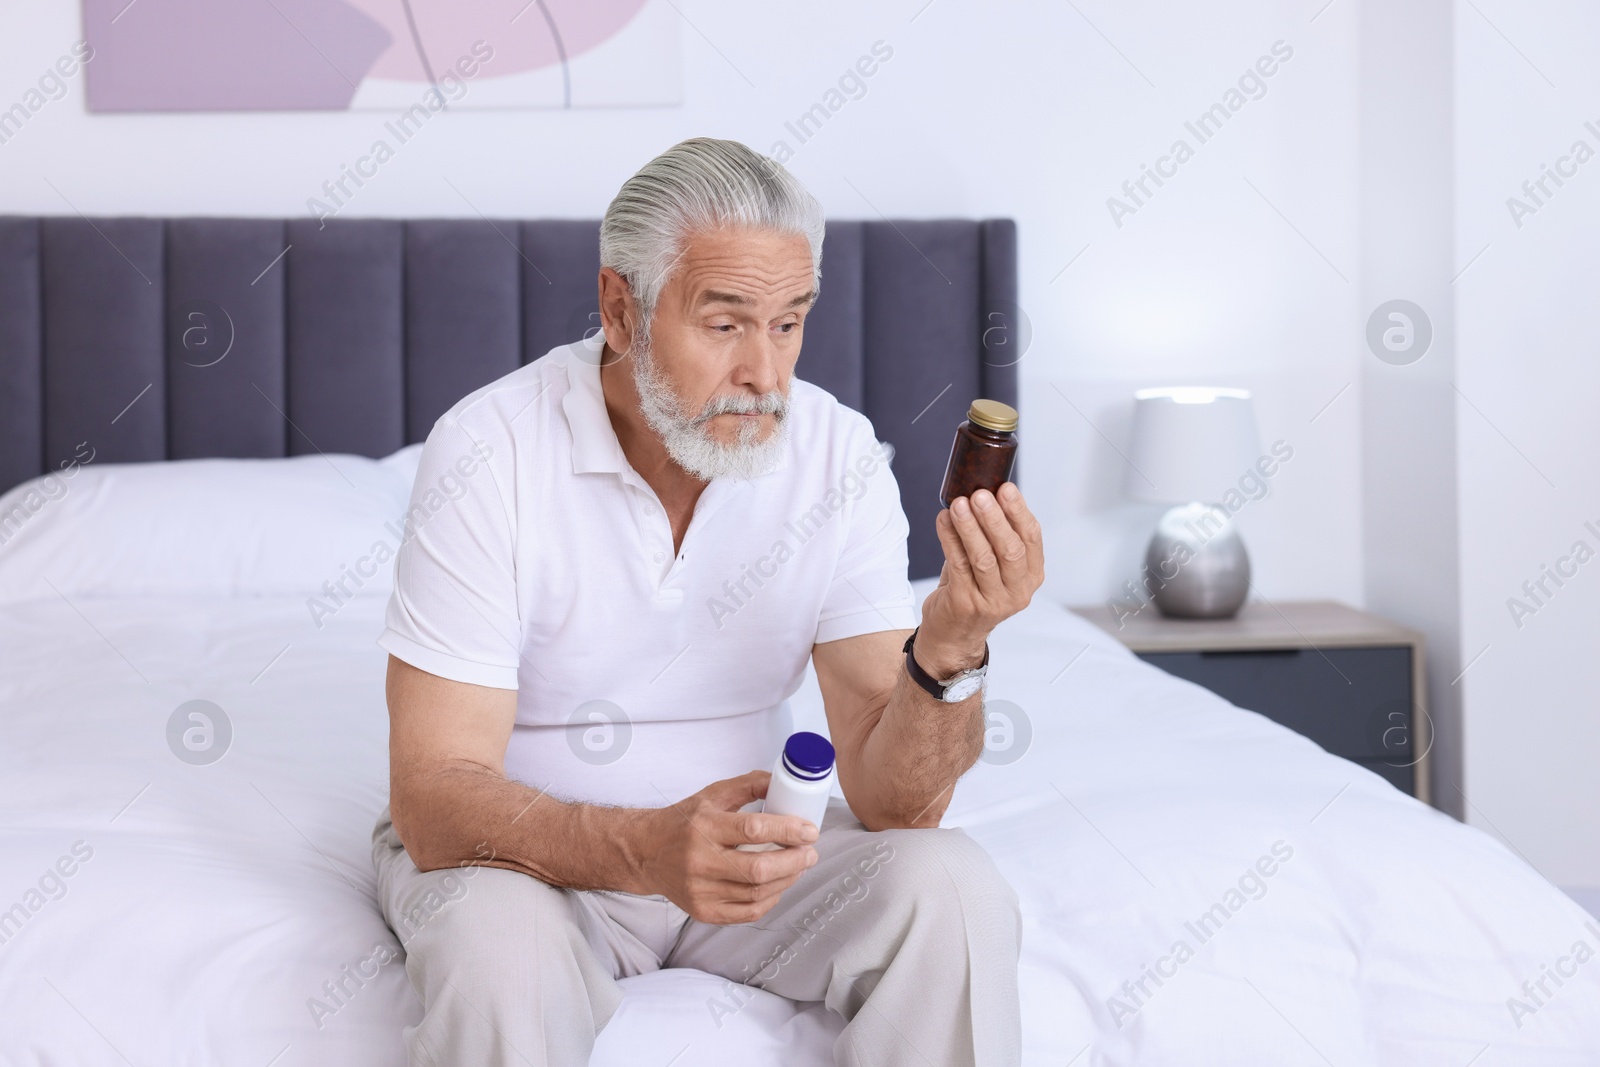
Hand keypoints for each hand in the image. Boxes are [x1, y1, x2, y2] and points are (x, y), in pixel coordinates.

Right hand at [636, 770, 820, 924]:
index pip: (753, 830)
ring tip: (799, 866)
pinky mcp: (703, 911)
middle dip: (794, 860)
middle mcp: (700, 861)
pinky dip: (770, 900)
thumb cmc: (682, 822)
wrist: (646, 852)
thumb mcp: (712, 794)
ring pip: (756, 893)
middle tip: (810, 852)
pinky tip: (779, 886)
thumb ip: (749, 785)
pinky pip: (746, 912)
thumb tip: (783, 782)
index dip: (788, 831)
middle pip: (759, 869)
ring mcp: (700, 890)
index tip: (809, 830)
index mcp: (704, 826)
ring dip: (787, 879)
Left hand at [919, 483, 1044, 676]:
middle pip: (1010, 549)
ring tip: (959, 504)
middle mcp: (1018, 591)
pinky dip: (949, 539)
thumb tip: (983, 491)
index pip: (1032, 538)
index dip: (1019, 511)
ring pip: (983, 558)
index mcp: (1032, 575)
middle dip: (994, 518)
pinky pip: (958, 565)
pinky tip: (943, 521)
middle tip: (980, 494)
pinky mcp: (966, 604)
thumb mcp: (995, 566)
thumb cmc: (974, 590)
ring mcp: (993, 601)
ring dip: (969, 527)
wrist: (954, 634)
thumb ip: (996, 536)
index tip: (1005, 488)